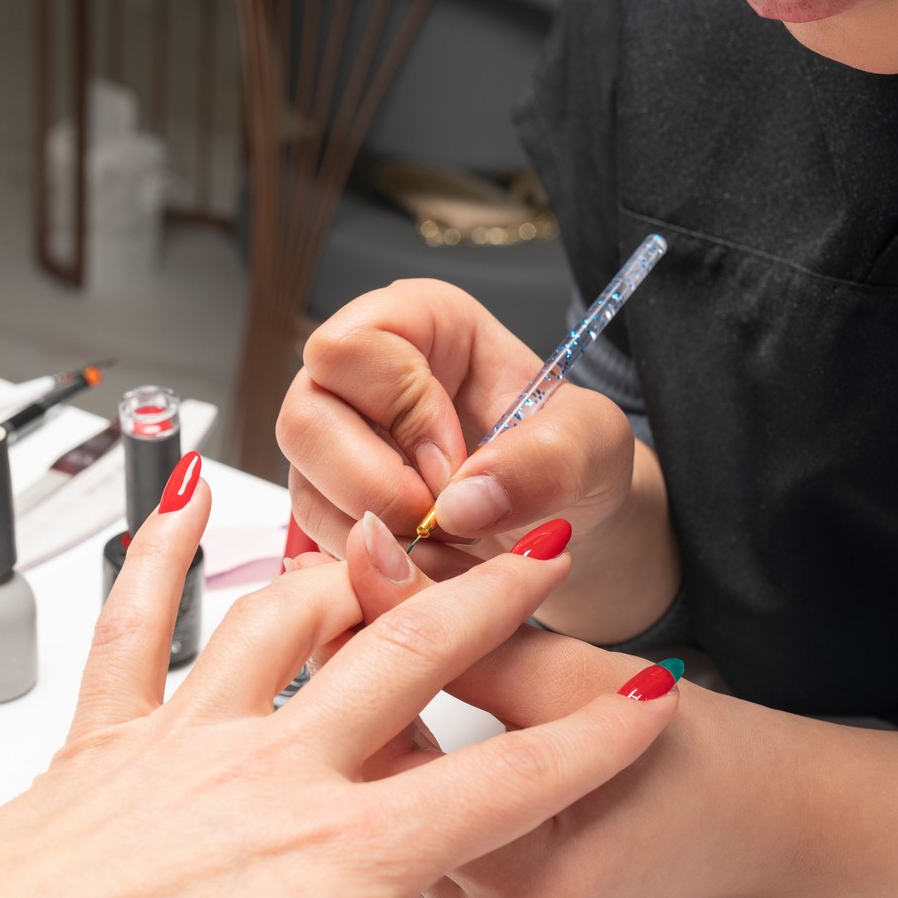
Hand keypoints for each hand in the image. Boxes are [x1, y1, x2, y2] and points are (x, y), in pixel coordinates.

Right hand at [277, 280, 679, 642]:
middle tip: (448, 521)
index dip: (400, 410)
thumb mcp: (593, 448)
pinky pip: (319, 542)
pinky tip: (435, 568)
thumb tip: (461, 501)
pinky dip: (377, 571)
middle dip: (378, 487)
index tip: (456, 462)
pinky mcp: (332, 504)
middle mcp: (363, 377)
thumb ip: (545, 461)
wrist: (570, 522)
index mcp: (422, 325)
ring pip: (306, 487)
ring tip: (455, 550)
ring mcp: (337, 443)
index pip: (352, 347)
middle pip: (303, 419)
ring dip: (381, 539)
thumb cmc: (576, 461)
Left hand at [327, 513, 897, 897]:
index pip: (405, 749)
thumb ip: (472, 629)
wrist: (755, 831)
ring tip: (349, 632)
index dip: (367, 648)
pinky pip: (398, 837)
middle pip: (371, 788)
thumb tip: (375, 563)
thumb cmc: (698, 760)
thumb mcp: (585, 676)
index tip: (356, 571)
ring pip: (377, 813)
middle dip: (349, 682)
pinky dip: (385, 765)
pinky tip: (369, 704)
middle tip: (336, 591)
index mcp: (521, 886)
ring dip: (359, 722)